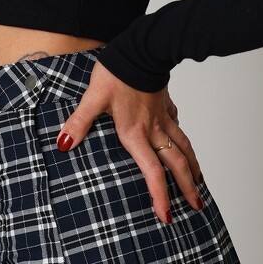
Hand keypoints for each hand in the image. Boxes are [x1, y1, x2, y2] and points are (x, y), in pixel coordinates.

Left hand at [55, 59, 205, 224]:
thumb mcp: (93, 98)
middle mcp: (153, 129)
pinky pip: (177, 125)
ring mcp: (162, 117)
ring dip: (192, 166)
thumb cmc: (117, 72)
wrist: (141, 48)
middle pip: (176, 164)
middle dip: (187, 188)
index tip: (166, 215)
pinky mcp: (165, 103)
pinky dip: (182, 138)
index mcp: (135, 133)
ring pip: (183, 146)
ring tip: (199, 182)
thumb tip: (63, 144)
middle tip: (196, 207)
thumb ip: (79, 122)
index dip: (160, 195)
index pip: (152, 172)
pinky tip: (182, 141)